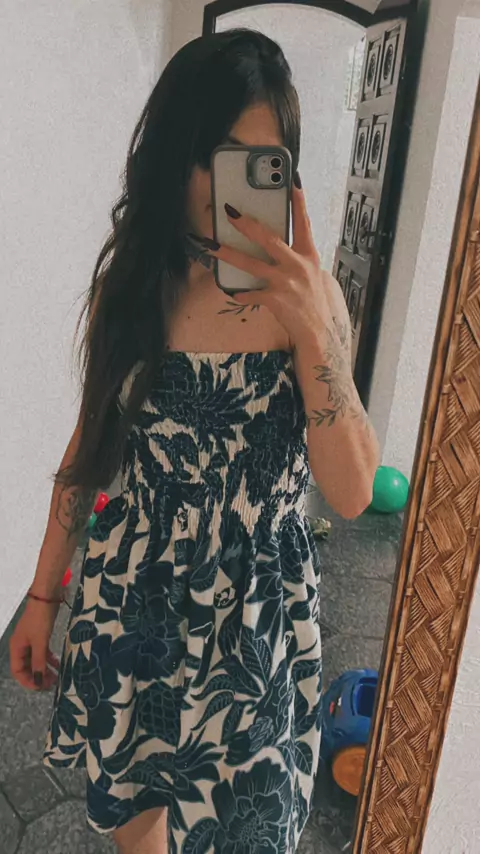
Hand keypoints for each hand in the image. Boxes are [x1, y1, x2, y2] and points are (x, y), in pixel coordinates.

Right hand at [9, 599, 60, 690]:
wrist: (47, 596)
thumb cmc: (40, 619)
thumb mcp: (40, 642)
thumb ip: (39, 662)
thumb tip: (39, 681)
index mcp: (16, 647)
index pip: (17, 670)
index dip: (27, 680)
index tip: (41, 687)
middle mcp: (21, 645)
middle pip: (26, 666)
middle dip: (37, 676)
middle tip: (51, 684)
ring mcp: (31, 640)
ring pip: (36, 659)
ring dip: (44, 668)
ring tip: (56, 677)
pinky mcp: (40, 634)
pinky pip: (42, 651)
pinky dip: (49, 658)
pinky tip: (58, 663)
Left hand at [203, 178, 350, 349]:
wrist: (318, 330)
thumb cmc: (311, 300)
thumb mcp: (311, 273)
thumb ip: (295, 256)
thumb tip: (270, 242)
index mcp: (308, 255)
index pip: (304, 222)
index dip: (298, 201)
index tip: (292, 180)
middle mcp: (298, 265)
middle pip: (269, 239)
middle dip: (247, 224)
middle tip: (229, 212)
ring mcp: (286, 282)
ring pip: (251, 264)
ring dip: (228, 254)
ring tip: (211, 245)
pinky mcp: (276, 299)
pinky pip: (250, 293)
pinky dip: (240, 293)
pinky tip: (233, 291)